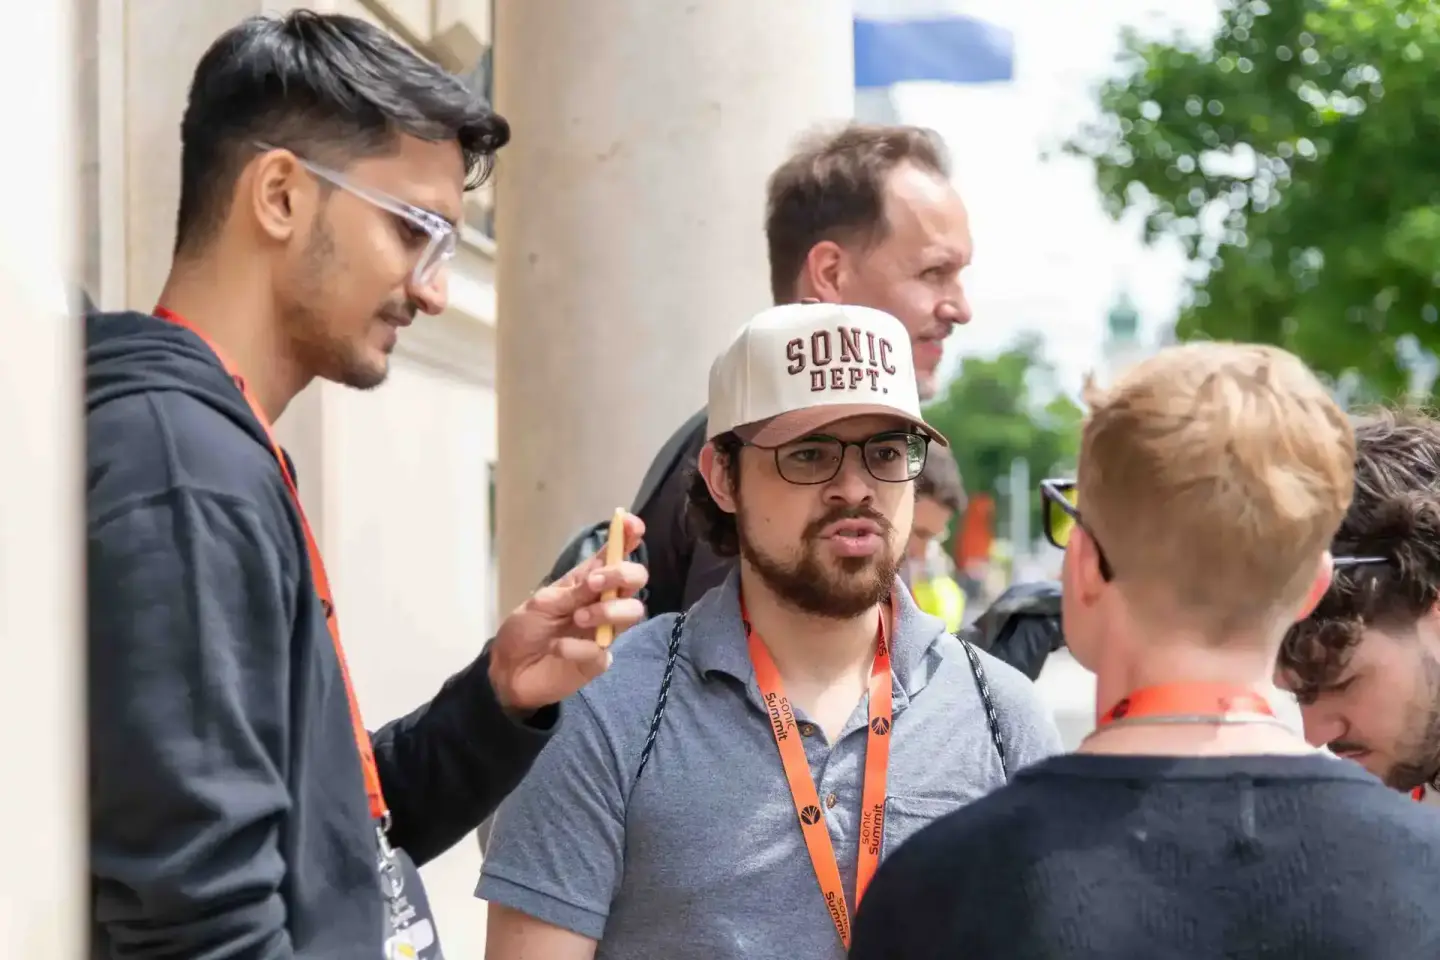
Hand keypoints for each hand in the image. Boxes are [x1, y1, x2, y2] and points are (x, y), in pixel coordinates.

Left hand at [488, 512, 648, 712]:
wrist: (507, 670)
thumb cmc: (524, 630)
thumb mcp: (543, 603)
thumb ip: (575, 591)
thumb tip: (603, 575)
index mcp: (587, 582)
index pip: (614, 556)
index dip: (627, 538)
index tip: (632, 525)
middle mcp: (602, 603)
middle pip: (636, 581)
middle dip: (623, 575)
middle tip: (596, 583)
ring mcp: (605, 631)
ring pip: (633, 612)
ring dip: (607, 610)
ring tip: (578, 618)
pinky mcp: (599, 660)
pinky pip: (603, 650)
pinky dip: (577, 647)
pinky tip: (558, 649)